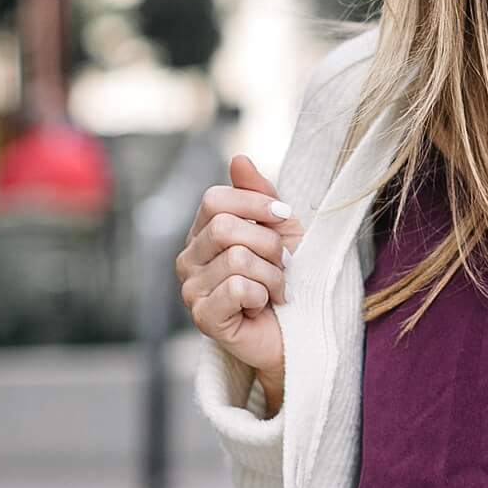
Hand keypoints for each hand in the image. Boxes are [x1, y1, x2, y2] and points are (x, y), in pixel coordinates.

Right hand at [176, 154, 304, 386]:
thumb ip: (258, 194)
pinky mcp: (203, 318)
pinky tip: (260, 308)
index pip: (215, 199)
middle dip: (269, 245)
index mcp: (202, 233)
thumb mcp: (280, 228)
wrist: (299, 329)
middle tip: (281, 266)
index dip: (256, 204)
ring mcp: (191, 290)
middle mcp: (188, 259)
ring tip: (274, 291)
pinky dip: (261, 297)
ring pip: (238, 260)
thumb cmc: (287, 278)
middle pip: (225, 228)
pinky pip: (236, 289)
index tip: (283, 217)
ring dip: (272, 276)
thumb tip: (239, 157)